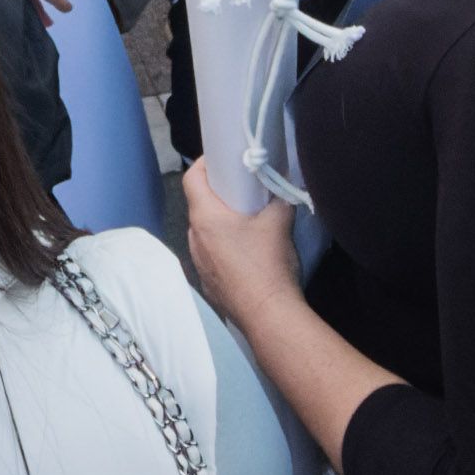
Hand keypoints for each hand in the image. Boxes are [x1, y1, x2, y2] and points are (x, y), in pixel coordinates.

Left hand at [180, 163, 301, 324]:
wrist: (268, 314)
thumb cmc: (268, 262)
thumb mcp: (279, 221)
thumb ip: (280, 196)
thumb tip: (283, 182)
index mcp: (205, 217)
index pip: (191, 179)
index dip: (203, 164)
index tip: (221, 159)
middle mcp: (194, 238)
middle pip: (198, 205)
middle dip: (217, 193)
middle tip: (240, 187)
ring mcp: (199, 263)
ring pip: (204, 231)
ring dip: (219, 222)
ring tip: (244, 219)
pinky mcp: (208, 282)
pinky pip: (210, 254)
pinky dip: (223, 246)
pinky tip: (245, 252)